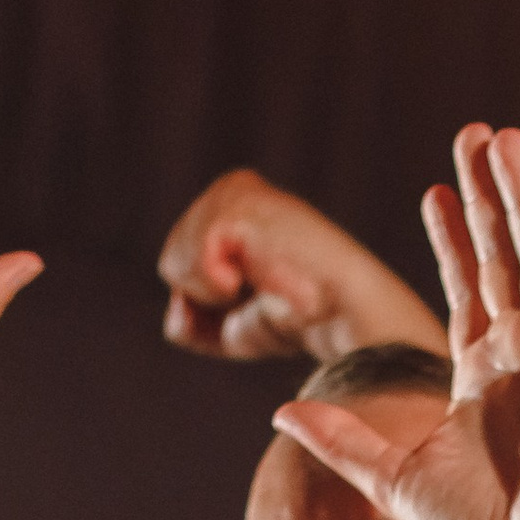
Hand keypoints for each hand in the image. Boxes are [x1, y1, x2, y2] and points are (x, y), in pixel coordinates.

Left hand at [158, 170, 445, 364]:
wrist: (346, 318)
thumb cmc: (304, 324)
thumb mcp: (238, 329)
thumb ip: (195, 321)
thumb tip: (177, 313)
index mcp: (239, 208)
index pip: (180, 261)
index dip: (207, 300)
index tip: (259, 303)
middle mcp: (238, 190)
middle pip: (173, 258)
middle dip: (205, 296)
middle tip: (262, 295)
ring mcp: (240, 192)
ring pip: (175, 259)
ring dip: (214, 293)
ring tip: (265, 286)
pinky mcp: (244, 201)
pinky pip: (193, 258)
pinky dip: (216, 285)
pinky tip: (251, 282)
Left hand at [271, 131, 519, 519]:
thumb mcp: (390, 477)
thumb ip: (342, 438)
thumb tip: (280, 411)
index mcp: (481, 378)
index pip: (468, 288)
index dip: (452, 239)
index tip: (434, 190)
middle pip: (504, 254)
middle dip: (487, 195)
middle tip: (473, 134)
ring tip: (504, 135)